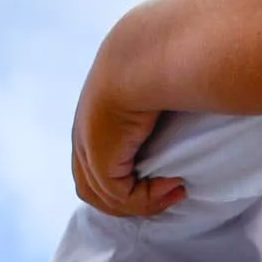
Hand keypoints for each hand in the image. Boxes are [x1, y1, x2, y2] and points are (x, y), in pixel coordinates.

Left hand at [70, 25, 186, 219]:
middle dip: (131, 198)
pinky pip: (122, 197)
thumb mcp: (154, 86)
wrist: (146, 58)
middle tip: (168, 190)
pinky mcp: (101, 162)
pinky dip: (149, 200)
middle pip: (94, 187)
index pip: (94, 161)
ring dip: (144, 202)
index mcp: (91, 115)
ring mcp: (88, 150)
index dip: (126, 177)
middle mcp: (83, 134)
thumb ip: (155, 107)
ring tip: (175, 191)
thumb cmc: (159, 63)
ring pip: (106, 198)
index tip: (162, 172)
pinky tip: (173, 185)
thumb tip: (179, 116)